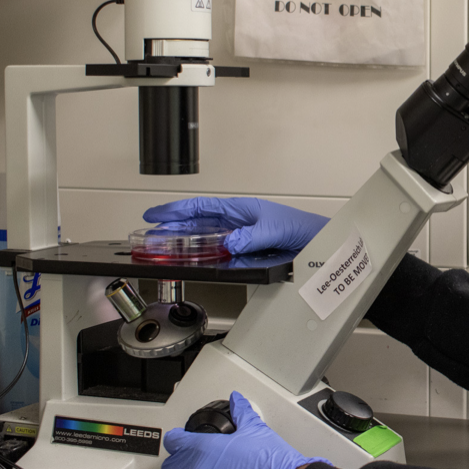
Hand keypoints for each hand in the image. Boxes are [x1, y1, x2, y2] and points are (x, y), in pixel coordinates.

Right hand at [143, 197, 328, 254]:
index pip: (202, 207)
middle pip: (197, 224)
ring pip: (205, 239)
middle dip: (173, 228)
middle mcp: (238, 222)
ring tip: (164, 250)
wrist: (318, 244)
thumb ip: (251, 236)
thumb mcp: (274, 229)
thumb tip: (230, 242)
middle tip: (150, 236)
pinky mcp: (245, 253)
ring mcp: (240, 238)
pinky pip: (219, 254)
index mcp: (241, 209)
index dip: (176, 210)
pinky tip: (194, 262)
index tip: (155, 214)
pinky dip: (203, 257)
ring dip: (184, 244)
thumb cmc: (301, 227)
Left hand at [162, 391, 329, 468]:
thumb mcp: (255, 429)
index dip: (178, 438)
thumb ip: (241, 413)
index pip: (173, 442)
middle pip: (171, 468)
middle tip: (196, 458)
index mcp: (203, 449)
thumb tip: (237, 401)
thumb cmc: (270, 463)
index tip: (182, 439)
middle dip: (181, 462)